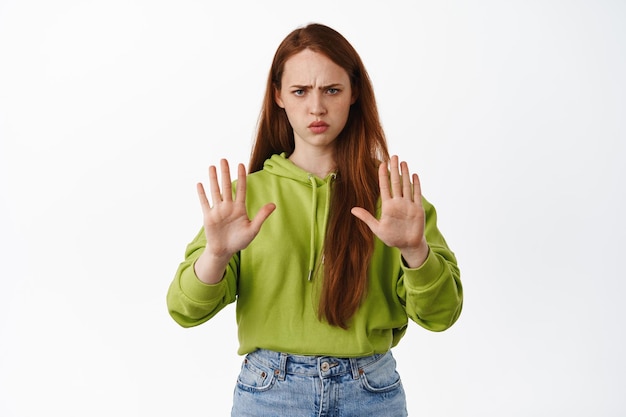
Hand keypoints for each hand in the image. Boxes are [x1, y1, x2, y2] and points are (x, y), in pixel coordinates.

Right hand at [195, 159, 274, 282]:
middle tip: (224, 159)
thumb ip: (261, 216)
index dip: (241, 177)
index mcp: (239, 208)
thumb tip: (273, 204)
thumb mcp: (253, 229)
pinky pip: (205, 203)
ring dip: (213, 179)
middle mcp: (228, 206)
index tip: (241, 164)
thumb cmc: (240, 241)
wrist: (225, 251)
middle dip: (225, 173)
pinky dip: (202, 194)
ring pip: (215, 191)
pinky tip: (200, 184)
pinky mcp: (208, 217)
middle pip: (226, 186)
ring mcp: (217, 211)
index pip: (241, 189)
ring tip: (212, 167)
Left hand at [351, 155, 428, 267]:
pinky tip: (414, 175)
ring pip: (406, 186)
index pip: (384, 187)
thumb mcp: (377, 228)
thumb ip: (366, 218)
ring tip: (403, 162)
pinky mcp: (418, 209)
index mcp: (388, 206)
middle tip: (394, 156)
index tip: (381, 164)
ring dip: (405, 174)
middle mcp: (398, 203)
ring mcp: (408, 205)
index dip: (383, 175)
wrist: (408, 245)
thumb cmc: (392, 238)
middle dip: (395, 169)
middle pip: (396, 182)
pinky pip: (417, 194)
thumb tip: (352, 210)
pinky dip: (416, 185)